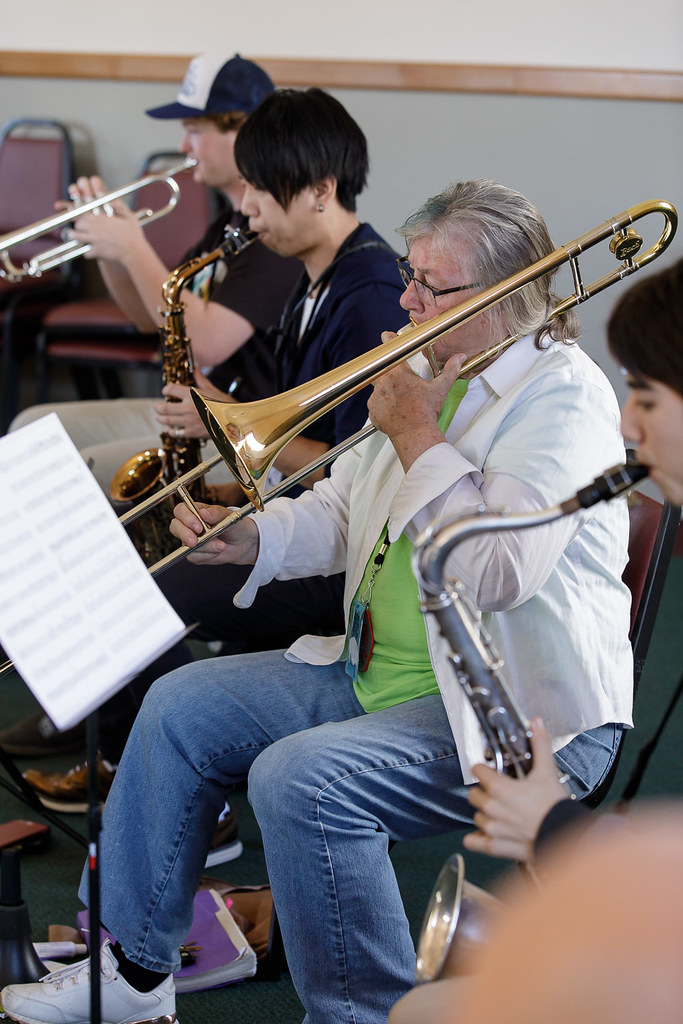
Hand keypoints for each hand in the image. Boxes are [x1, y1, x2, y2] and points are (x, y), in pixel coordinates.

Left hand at [64, 176, 144, 260]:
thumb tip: (111, 200)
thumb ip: (119, 206)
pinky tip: (91, 251)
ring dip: (77, 238)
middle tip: (82, 229)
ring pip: (76, 238)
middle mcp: (95, 229)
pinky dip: (87, 252)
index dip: (81, 216)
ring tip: (80, 239)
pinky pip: (85, 253)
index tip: (83, 218)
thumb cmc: (134, 235)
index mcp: (101, 219)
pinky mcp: (97, 252)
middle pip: (77, 225)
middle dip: (78, 226)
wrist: (135, 252)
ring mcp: (95, 241)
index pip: (82, 213)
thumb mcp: (129, 217)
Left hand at [155, 369, 235, 438]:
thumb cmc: (226, 405)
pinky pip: (176, 433)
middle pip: (163, 407)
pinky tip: (171, 429)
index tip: (165, 391)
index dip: (166, 389)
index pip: (170, 389)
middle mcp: (188, 408)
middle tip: (156, 406)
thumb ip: (200, 379)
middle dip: (157, 407)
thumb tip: (195, 367)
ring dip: (161, 419)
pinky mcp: (192, 433)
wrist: (236, 422)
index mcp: (192, 395)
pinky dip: (171, 431)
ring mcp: (189, 421)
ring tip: (159, 417)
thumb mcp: (213, 389)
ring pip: (167, 421)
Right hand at [169, 500, 258, 565]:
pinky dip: (207, 555)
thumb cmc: (236, 526)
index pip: (181, 510)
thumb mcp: (229, 517)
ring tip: (221, 545)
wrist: (244, 543)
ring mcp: (191, 539)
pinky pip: (194, 557)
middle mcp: (190, 525)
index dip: (186, 518)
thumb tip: (203, 513)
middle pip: (175, 527)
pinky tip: (217, 551)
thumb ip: (216, 513)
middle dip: (185, 535)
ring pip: (185, 545)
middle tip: (196, 541)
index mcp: (196, 511)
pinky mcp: (194, 553)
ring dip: (205, 547)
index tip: (198, 527)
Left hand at [366, 340, 466, 469]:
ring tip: (400, 399)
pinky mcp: (372, 411)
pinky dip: (383, 405)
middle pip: (380, 369)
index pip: (389, 349)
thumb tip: (460, 358)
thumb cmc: (426, 412)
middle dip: (388, 370)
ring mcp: (376, 397)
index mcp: (398, 373)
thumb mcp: (440, 388)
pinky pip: (375, 404)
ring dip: (386, 390)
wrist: (415, 434)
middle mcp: (384, 383)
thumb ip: (450, 370)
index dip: (388, 340)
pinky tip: (394, 409)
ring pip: (378, 387)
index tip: (387, 336)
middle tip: (399, 379)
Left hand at [462, 718, 570, 865]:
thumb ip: (539, 745)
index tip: (491, 772)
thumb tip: (536, 722)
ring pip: (476, 817)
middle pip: (474, 795)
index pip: (477, 771)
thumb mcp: (547, 771)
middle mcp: (491, 807)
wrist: (565, 835)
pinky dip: (477, 839)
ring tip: (500, 813)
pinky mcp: (495, 846)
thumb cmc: (555, 806)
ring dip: (485, 814)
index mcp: (499, 788)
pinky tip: (485, 834)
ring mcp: (492, 828)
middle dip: (484, 792)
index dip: (484, 770)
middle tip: (499, 794)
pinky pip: (474, 842)